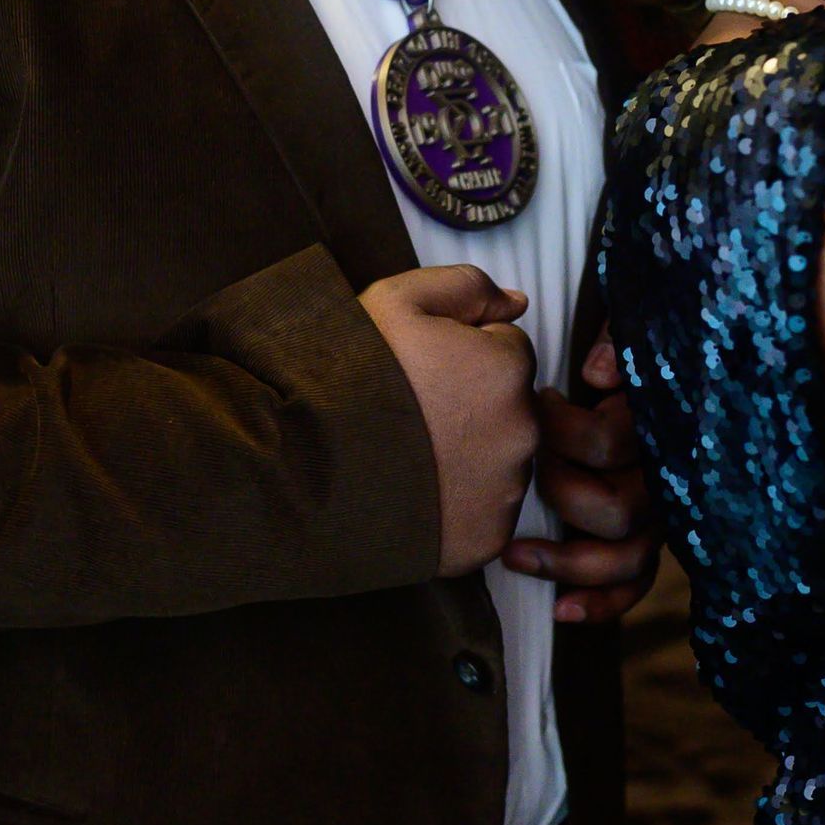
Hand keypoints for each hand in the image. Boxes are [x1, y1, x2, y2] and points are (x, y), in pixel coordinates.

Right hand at [358, 265, 539, 575]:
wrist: (302, 466)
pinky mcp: (486, 538)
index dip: (463, 355)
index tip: (423, 370)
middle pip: (510, 408)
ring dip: (469, 456)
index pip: (508, 350)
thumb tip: (516, 302)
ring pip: (501, 461)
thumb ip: (467, 286)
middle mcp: (522, 431)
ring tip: (410, 454)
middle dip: (472, 406)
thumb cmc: (345, 379)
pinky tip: (416, 492)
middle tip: (413, 413)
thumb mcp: (397, 300)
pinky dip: (458, 505)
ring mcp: (505, 490)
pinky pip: (485, 513)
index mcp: (507, 367)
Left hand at [502, 329, 659, 624]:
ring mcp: (658, 515)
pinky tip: (561, 609)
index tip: (541, 401)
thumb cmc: (623, 353)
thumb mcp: (627, 326)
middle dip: (562, 493)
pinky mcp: (646, 541)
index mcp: (656, 424)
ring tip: (514, 555)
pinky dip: (600, 602)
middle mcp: (664, 476)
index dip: (564, 430)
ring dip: (568, 563)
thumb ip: (615, 340)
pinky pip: (633, 585)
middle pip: (618, 509)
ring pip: (627, 557)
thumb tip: (599, 373)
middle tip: (530, 465)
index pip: (608, 443)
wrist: (651, 374)